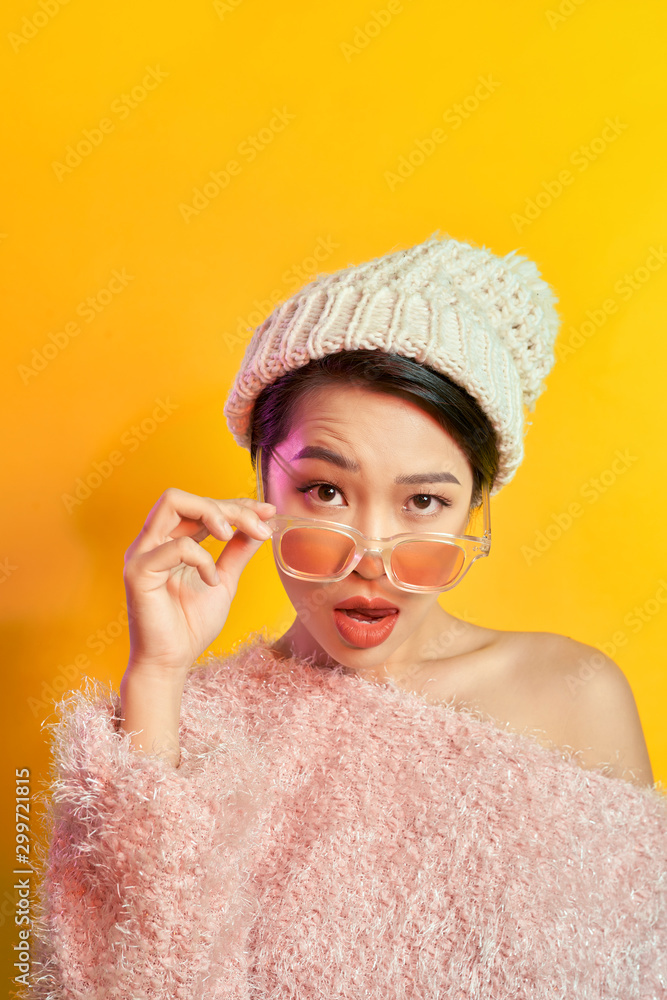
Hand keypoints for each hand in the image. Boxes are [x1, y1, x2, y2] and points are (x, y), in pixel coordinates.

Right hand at [122, 488, 275, 674]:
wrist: (172, 663)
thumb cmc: (190, 625)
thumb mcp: (225, 580)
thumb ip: (237, 552)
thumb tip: (261, 525)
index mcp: (168, 540)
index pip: (200, 504)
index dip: (236, 503)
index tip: (268, 512)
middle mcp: (151, 541)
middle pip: (185, 496)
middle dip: (227, 506)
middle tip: (258, 527)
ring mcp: (141, 553)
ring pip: (172, 503)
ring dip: (211, 513)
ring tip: (231, 536)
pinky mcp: (138, 571)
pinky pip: (176, 545)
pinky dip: (202, 558)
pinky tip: (211, 580)